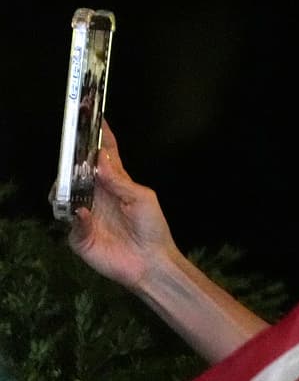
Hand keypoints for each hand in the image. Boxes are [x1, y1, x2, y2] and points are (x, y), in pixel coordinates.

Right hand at [69, 121, 180, 290]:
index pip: (104, 156)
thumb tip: (99, 158)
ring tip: (71, 183)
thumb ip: (120, 179)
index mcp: (115, 184)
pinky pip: (70, 222)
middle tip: (72, 152)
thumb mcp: (142, 198)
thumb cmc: (152, 229)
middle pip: (77, 173)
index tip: (94, 118)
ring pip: (64, 195)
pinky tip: (84, 213)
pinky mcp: (79, 236)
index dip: (99, 138)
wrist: (152, 262)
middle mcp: (97, 196)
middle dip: (72, 161)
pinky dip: (75, 217)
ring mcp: (86, 215)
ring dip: (65, 188)